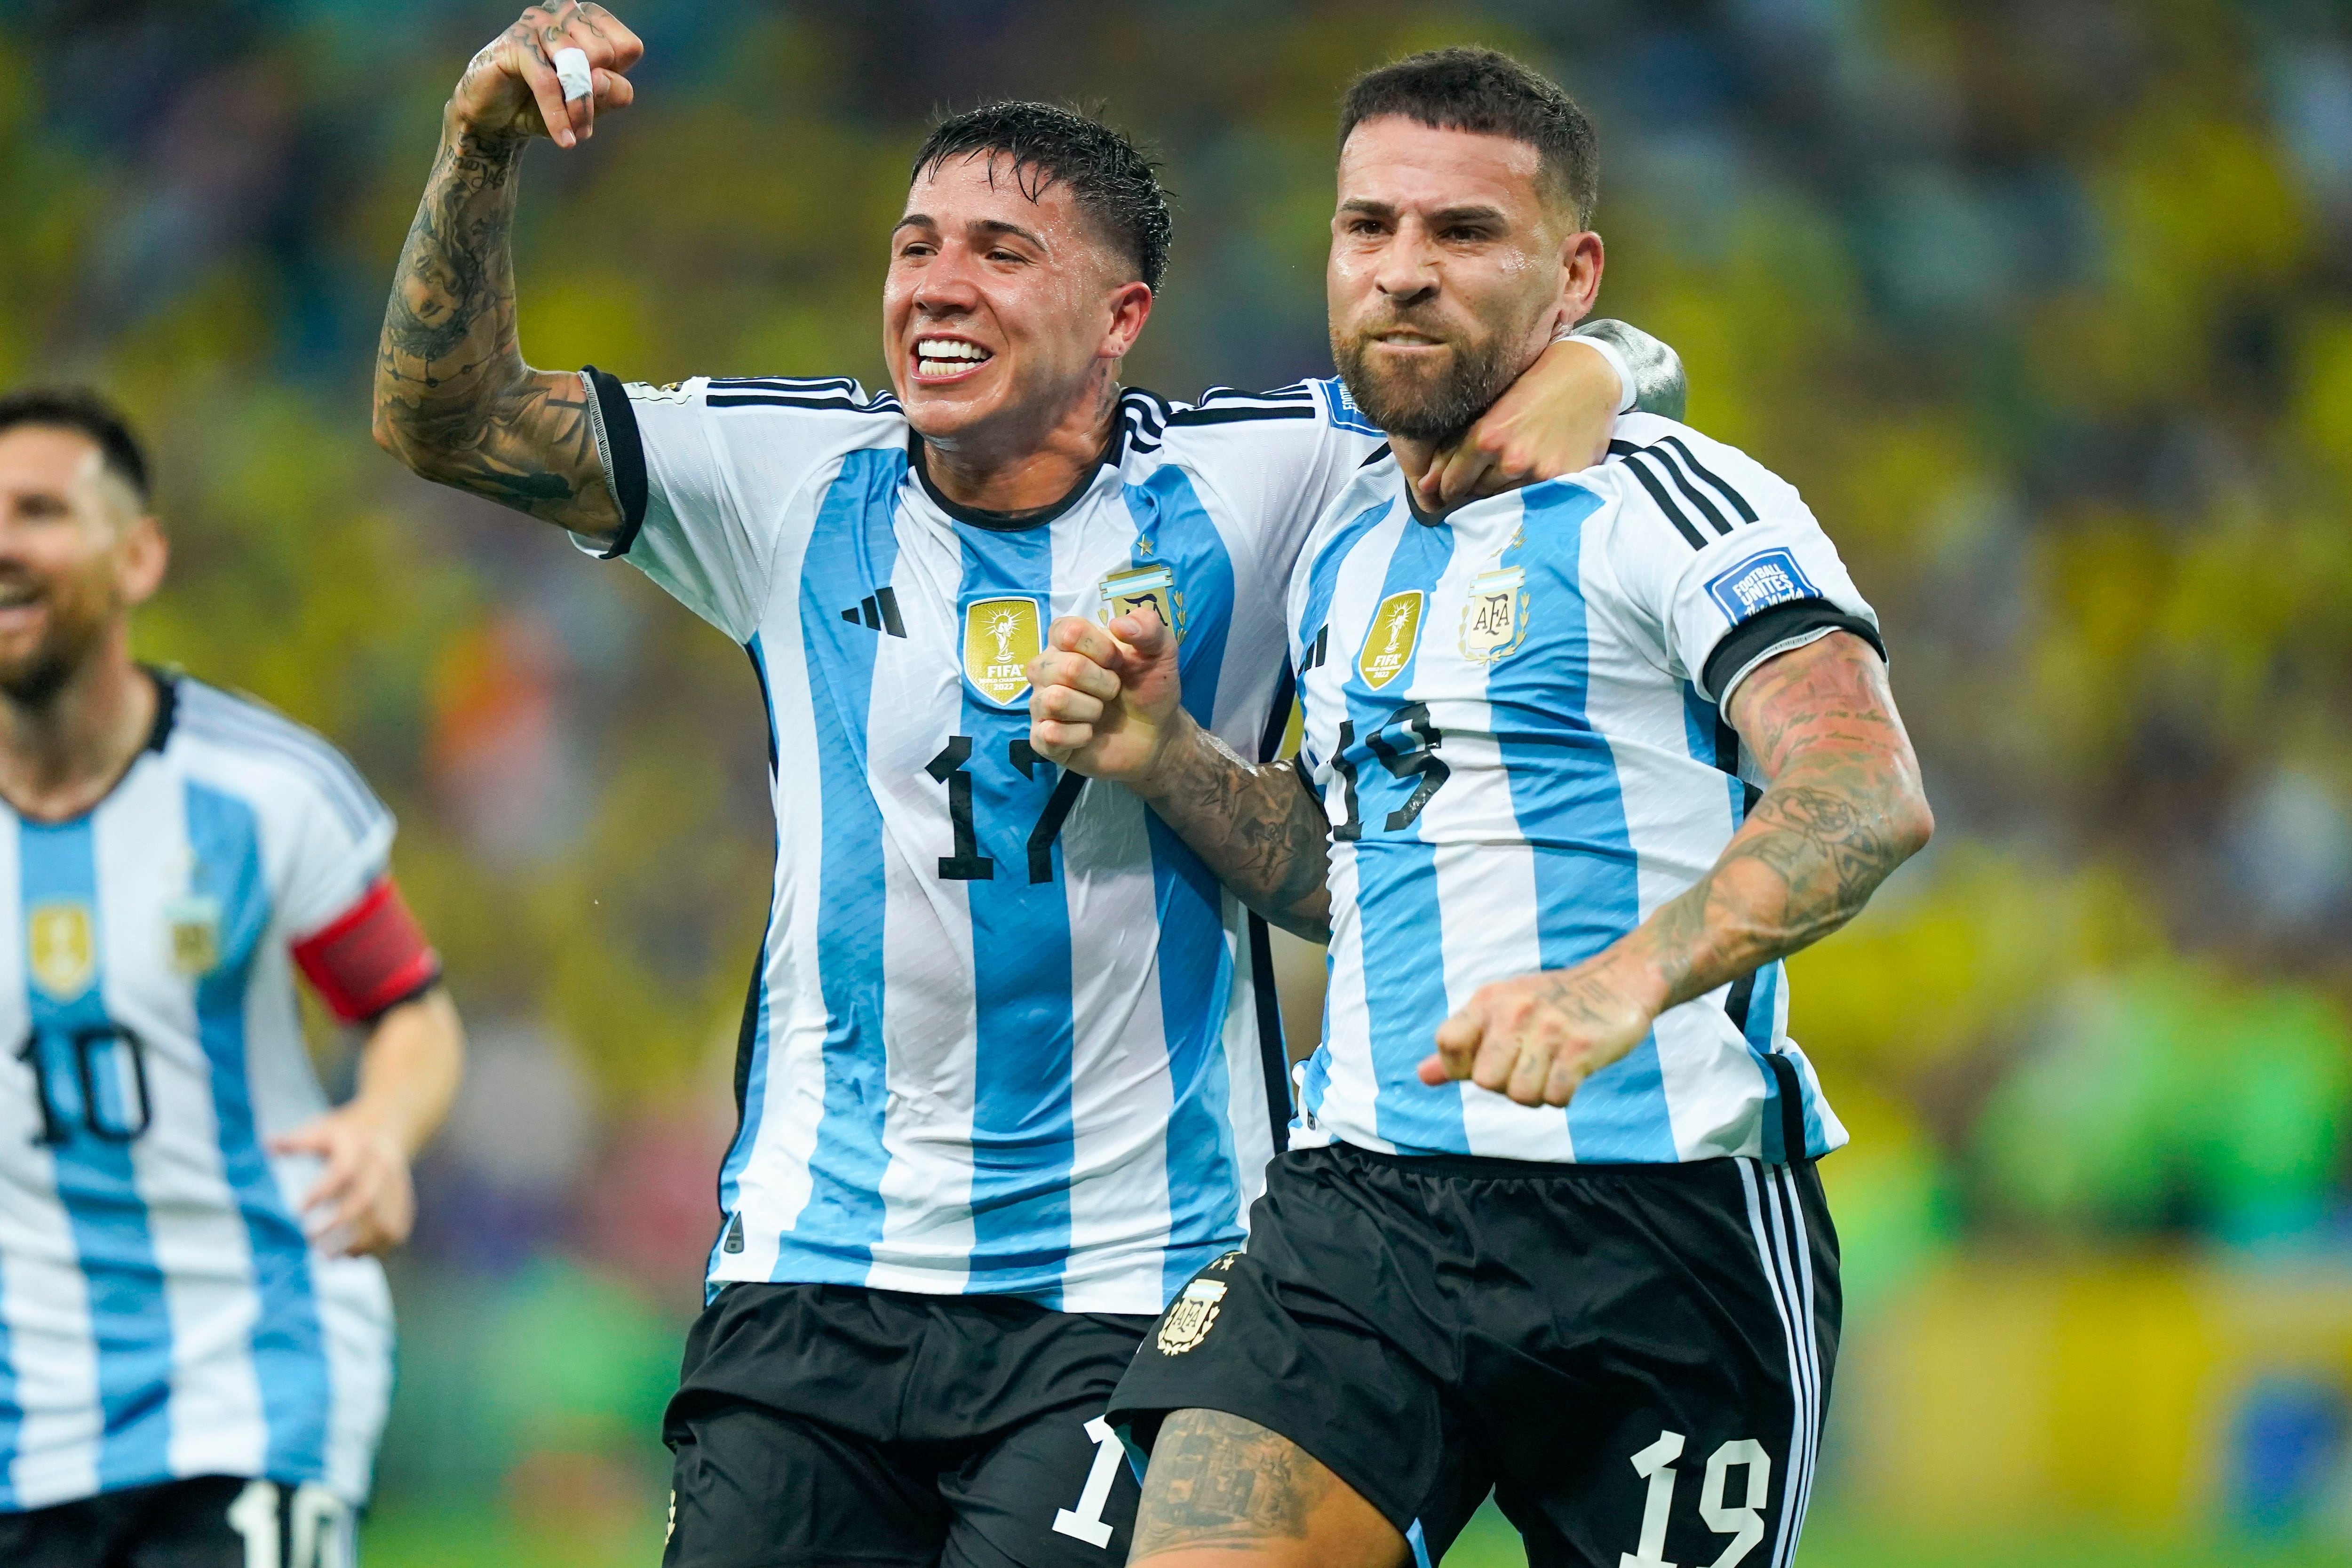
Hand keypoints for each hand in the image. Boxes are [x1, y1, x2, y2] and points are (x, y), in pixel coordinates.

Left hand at [269, 1108, 416, 1257]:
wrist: (387, 1129)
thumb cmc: (343, 1136)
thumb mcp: (321, 1131)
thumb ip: (297, 1141)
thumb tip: (268, 1145)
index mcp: (360, 1146)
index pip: (343, 1170)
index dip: (322, 1192)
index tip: (298, 1211)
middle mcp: (383, 1166)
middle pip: (365, 1200)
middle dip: (337, 1224)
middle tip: (309, 1240)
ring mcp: (397, 1187)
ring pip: (384, 1222)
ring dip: (358, 1244)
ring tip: (328, 1257)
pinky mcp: (404, 1204)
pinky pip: (395, 1233)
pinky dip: (374, 1249)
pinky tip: (349, 1255)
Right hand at [450, 2, 642, 149]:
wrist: (499, 119)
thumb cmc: (549, 105)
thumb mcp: (591, 105)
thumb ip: (611, 93)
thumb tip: (601, 80)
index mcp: (590, 20)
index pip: (628, 46)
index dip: (619, 77)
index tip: (599, 93)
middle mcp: (565, 12)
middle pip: (605, 54)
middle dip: (596, 94)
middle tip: (579, 115)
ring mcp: (538, 22)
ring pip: (578, 66)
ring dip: (578, 108)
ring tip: (572, 131)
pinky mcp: (515, 42)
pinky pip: (548, 81)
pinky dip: (557, 114)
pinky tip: (563, 139)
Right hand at [1028, 608, 1186, 784]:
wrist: (1156, 735)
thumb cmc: (1148, 688)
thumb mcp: (1160, 652)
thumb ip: (1149, 627)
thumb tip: (1119, 624)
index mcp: (1067, 642)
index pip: (1067, 631)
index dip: (1100, 648)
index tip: (1117, 661)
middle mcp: (1047, 670)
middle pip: (1066, 668)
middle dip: (1104, 683)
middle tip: (1114, 691)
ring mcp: (1041, 704)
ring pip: (1055, 700)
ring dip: (1091, 709)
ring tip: (1101, 712)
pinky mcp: (1043, 739)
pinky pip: (1050, 734)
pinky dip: (1080, 735)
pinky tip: (1090, 734)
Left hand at [1416, 336, 1620, 510]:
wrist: (1589, 376)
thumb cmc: (1533, 385)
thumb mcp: (1490, 408)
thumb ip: (1456, 449)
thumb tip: (1425, 486)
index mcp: (1486, 437)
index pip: (1452, 484)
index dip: (1449, 486)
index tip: (1452, 485)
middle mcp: (1511, 459)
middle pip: (1479, 493)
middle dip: (1479, 483)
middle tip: (1494, 463)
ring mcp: (1539, 473)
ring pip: (1506, 498)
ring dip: (1506, 487)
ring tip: (1518, 462)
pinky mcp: (1565, 480)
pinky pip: (1536, 498)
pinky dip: (1534, 489)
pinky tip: (1539, 466)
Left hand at [1418, 953, 1663, 1106]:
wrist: (1619, 982)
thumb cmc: (1552, 1004)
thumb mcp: (1501, 1012)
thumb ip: (1462, 1046)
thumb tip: (1423, 1076)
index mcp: (1488, 1001)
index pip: (1448, 1043)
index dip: (1460, 1067)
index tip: (1487, 1062)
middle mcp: (1514, 1011)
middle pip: (1486, 1081)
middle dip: (1506, 1085)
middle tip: (1529, 1065)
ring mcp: (1549, 1029)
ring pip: (1520, 1095)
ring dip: (1536, 1094)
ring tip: (1550, 1069)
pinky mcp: (1581, 1047)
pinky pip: (1556, 1097)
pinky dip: (1562, 1096)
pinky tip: (1570, 1074)